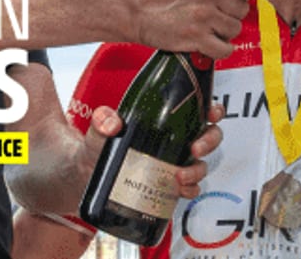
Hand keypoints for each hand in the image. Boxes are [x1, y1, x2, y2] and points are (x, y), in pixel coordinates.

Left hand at [86, 102, 225, 199]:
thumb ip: (103, 119)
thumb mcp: (100, 127)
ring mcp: (176, 162)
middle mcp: (178, 139)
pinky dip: (189, 190)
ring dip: (197, 171)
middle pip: (209, 136)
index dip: (213, 110)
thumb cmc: (99, 144)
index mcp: (168, 119)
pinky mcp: (169, 184)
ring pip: (202, 164)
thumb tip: (113, 124)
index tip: (210, 114)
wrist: (87, 173)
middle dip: (209, 142)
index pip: (200, 108)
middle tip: (195, 149)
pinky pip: (190, 188)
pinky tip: (180, 191)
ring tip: (179, 177)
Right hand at [132, 0, 256, 57]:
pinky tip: (207, 39)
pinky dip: (218, 48)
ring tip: (206, 22)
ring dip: (223, 29)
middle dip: (230, 11)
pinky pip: (224, 48)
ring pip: (234, 29)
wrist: (134, 7)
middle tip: (213, 9)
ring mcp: (204, 15)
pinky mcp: (195, 37)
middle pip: (242, 9)